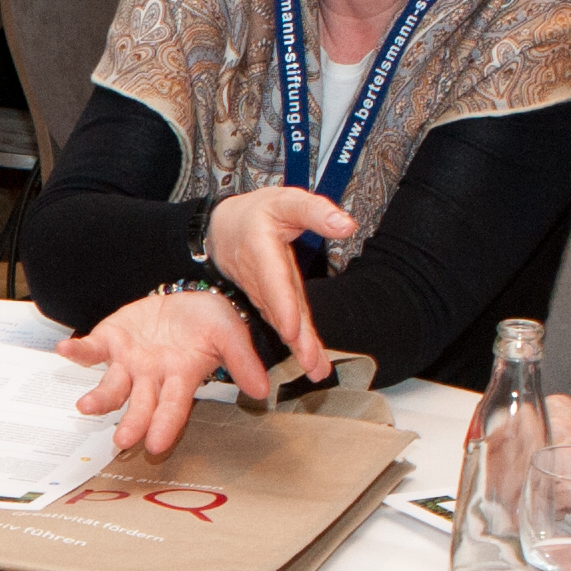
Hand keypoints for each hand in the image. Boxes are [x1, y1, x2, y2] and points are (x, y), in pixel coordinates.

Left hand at [64, 287, 271, 458]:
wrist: (187, 300)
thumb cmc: (209, 323)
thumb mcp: (230, 334)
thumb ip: (243, 361)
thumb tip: (261, 390)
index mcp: (181, 379)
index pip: (173, 407)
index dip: (165, 425)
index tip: (155, 445)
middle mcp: (151, 378)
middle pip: (140, 405)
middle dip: (131, 424)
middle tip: (122, 441)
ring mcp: (128, 362)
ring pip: (112, 386)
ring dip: (99, 398)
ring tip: (86, 406)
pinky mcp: (111, 341)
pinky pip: (91, 349)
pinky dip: (78, 352)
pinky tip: (65, 351)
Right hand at [199, 186, 354, 385]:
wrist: (224, 229)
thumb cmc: (258, 212)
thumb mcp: (285, 200)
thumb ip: (315, 211)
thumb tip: (346, 225)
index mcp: (261, 250)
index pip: (273, 281)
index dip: (282, 306)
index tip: (290, 329)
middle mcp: (261, 278)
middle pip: (279, 311)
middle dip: (294, 338)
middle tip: (310, 362)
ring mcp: (265, 294)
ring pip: (283, 322)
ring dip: (299, 348)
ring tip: (315, 370)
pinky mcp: (272, 303)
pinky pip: (286, 323)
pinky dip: (298, 344)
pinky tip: (312, 362)